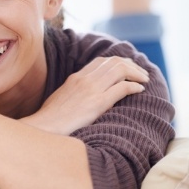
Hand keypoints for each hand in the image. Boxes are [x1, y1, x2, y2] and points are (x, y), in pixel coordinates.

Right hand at [24, 56, 148, 134]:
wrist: (43, 128)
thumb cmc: (50, 120)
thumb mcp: (61, 99)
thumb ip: (74, 93)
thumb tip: (84, 97)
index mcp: (76, 77)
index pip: (101, 61)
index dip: (118, 62)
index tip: (128, 68)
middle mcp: (84, 79)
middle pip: (114, 62)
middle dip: (132, 65)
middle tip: (142, 74)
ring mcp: (91, 90)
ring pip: (120, 70)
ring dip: (137, 73)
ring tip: (145, 80)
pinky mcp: (97, 103)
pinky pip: (122, 88)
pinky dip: (134, 87)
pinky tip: (140, 90)